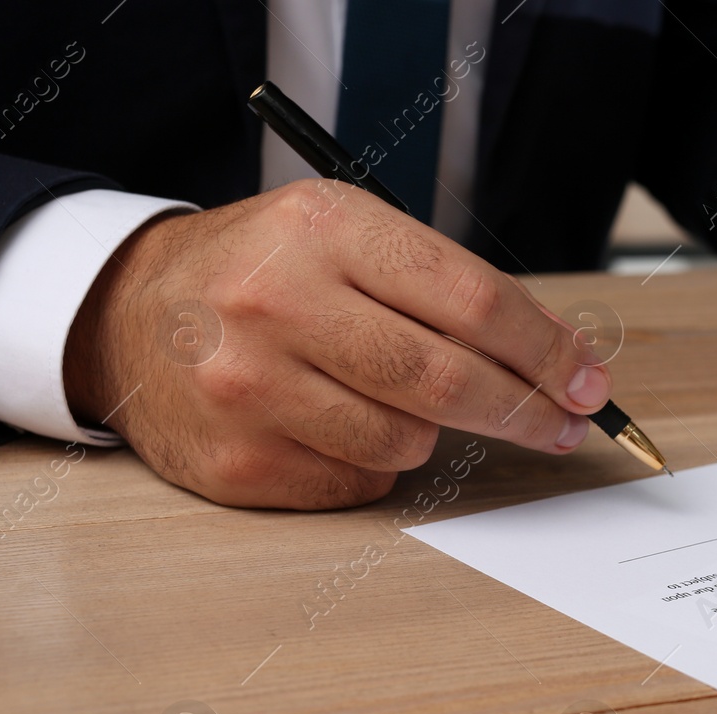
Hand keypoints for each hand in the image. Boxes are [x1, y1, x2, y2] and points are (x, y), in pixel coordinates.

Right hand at [64, 180, 609, 508]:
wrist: (127, 314)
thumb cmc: (262, 273)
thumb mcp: (346, 238)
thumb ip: (446, 288)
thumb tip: (560, 357)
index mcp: (324, 228)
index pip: (475, 301)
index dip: (548, 351)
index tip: (588, 382)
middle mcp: (279, 301)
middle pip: (450, 379)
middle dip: (526, 410)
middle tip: (560, 425)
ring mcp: (249, 385)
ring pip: (408, 441)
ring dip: (428, 432)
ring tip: (386, 397)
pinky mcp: (236, 460)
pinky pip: (358, 483)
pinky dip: (371, 465)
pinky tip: (333, 426)